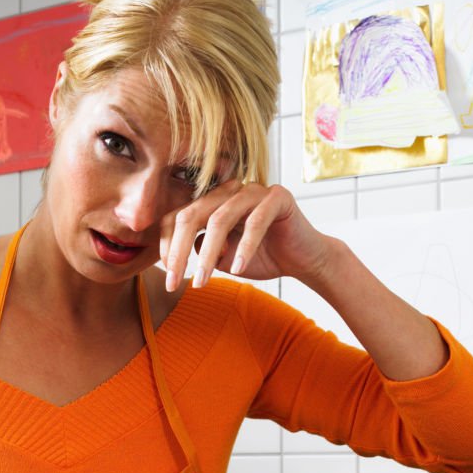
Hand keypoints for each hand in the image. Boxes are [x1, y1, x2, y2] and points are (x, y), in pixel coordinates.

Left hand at [159, 179, 330, 289]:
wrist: (304, 260)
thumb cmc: (263, 257)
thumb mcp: (223, 258)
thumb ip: (202, 249)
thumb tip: (183, 250)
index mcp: (212, 201)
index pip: (178, 216)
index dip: (167, 246)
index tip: (168, 277)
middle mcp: (229, 191)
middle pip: (191, 215)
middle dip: (178, 251)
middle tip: (174, 282)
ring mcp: (253, 190)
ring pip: (219, 219)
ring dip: (207, 255)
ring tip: (201, 282)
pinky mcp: (278, 197)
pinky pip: (255, 222)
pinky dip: (244, 248)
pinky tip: (237, 270)